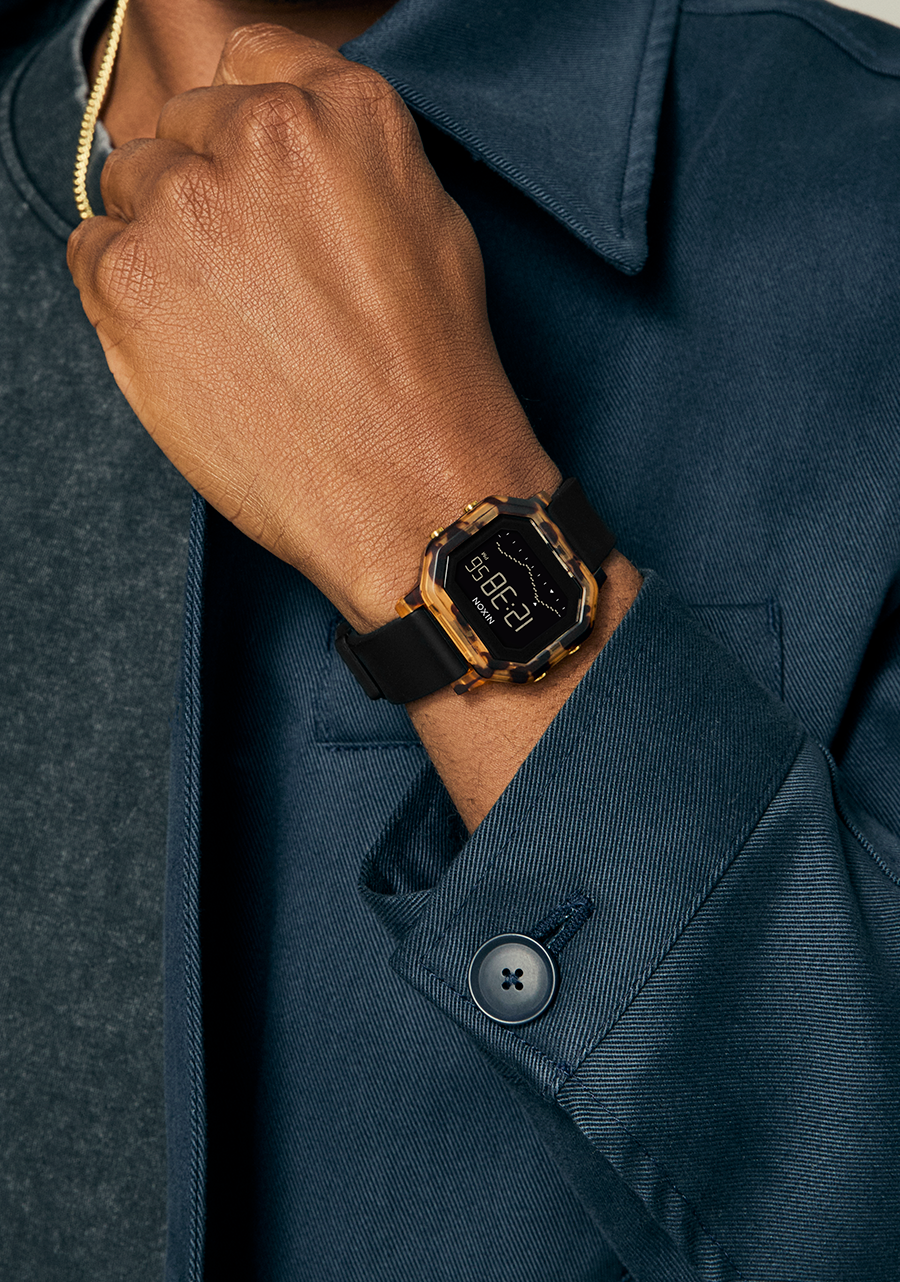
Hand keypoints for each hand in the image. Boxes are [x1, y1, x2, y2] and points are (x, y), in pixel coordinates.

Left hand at [67, 24, 558, 628]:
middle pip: (182, 125)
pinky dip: (124, 291)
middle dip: (206, 189)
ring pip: (133, 185)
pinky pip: (92, 251)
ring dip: (164, 240)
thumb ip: (342, 159)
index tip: (251, 180)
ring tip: (228, 324)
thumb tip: (271, 148)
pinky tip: (191, 345)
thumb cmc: (432, 377)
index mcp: (342, 110)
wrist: (413, 487)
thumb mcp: (427, 226)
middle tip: (249, 279)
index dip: (244, 128)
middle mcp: (258, 134)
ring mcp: (185, 203)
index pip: (248, 59)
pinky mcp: (128, 278)